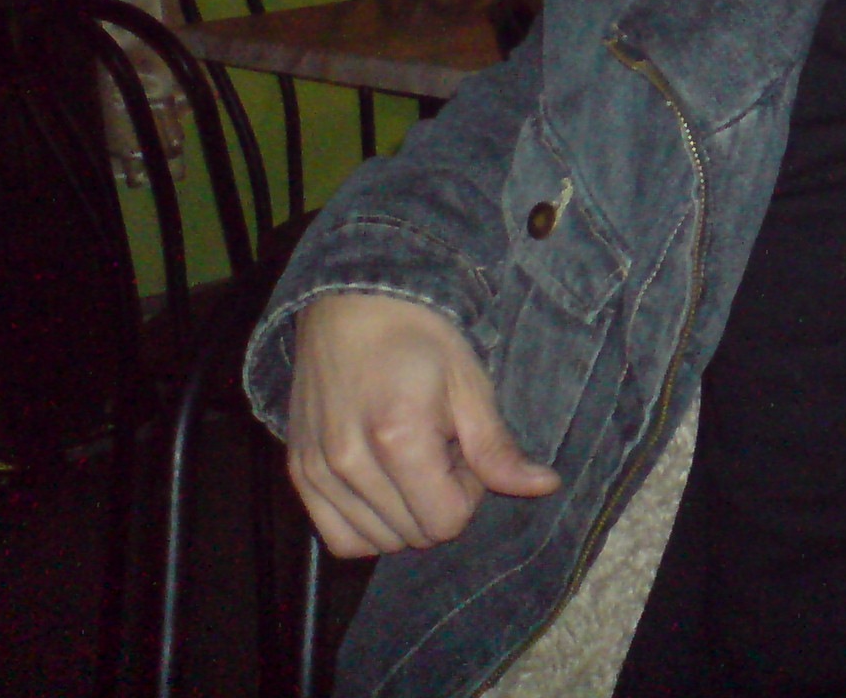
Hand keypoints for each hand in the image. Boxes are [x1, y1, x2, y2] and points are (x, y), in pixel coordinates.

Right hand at [287, 293, 560, 557]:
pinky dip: (368, 528)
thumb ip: (497, 448)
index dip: (469, 492)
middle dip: (440, 501)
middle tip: (439, 449)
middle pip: (414, 534)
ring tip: (410, 460)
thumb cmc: (418, 336)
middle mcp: (349, 462)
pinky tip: (383, 488)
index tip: (463, 449)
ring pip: (379, 542)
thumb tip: (546, 487)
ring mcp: (316, 471)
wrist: (354, 302)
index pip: (447, 520)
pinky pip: (339, 539)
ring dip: (406, 513)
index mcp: (398, 437)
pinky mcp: (299, 473)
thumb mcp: (469, 384)